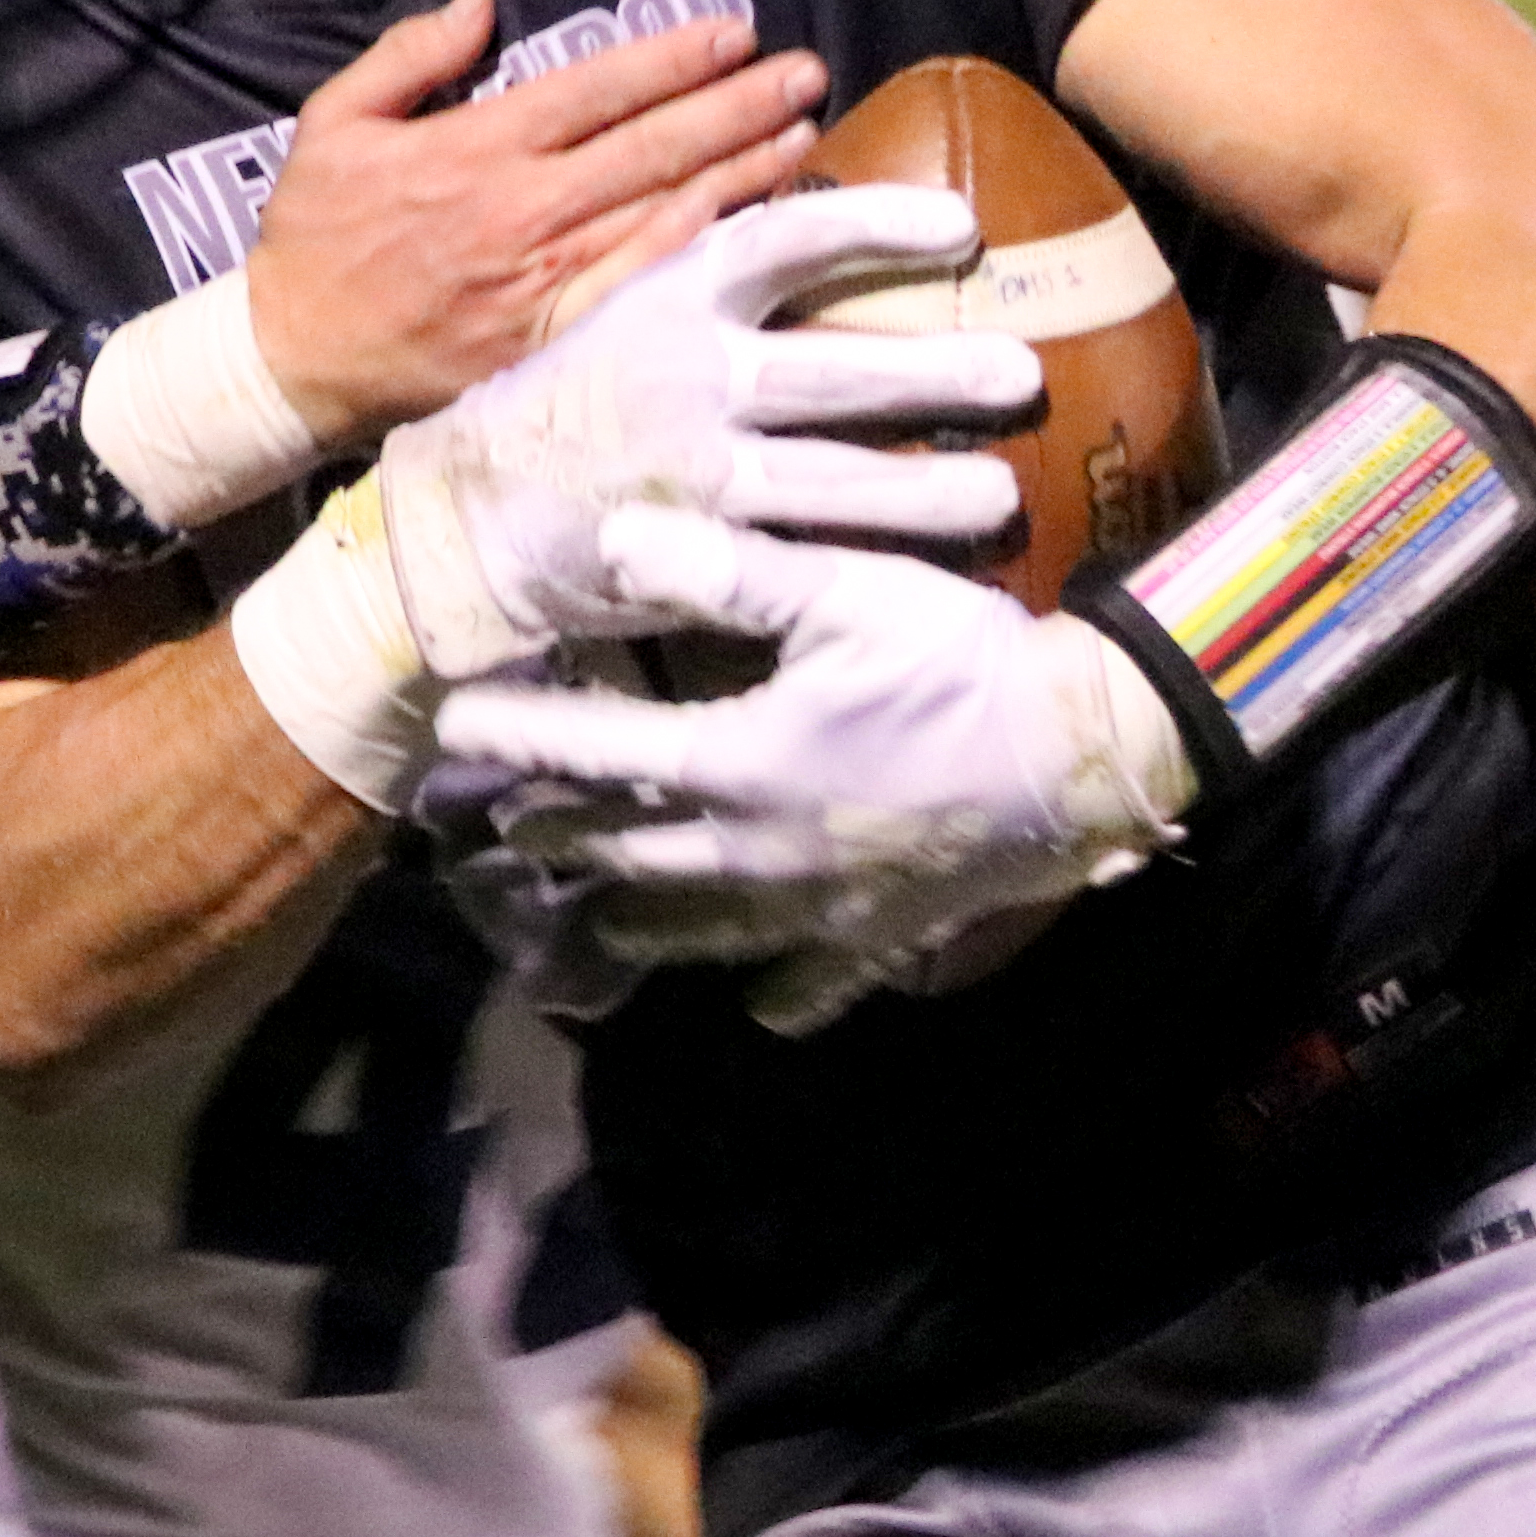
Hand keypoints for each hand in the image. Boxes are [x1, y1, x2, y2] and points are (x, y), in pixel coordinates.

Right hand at [229, 190, 1034, 812]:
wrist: (460, 514)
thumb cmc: (559, 405)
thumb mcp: (615, 311)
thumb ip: (703, 275)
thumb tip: (815, 228)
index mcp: (663, 299)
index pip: (783, 241)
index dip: (875, 225)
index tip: (964, 227)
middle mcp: (681, 379)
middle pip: (833, 370)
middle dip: (936, 373)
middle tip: (1022, 373)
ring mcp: (685, 476)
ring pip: (827, 482)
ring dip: (920, 491)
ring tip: (1003, 495)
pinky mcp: (686, 556)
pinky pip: (792, 563)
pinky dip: (862, 569)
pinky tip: (928, 581)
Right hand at [240, 0, 837, 446]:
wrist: (293, 357)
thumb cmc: (316, 236)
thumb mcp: (333, 121)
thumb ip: (410, 56)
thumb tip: (483, 3)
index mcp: (474, 149)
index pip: (594, 91)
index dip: (670, 60)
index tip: (734, 34)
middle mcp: (521, 211)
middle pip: (649, 147)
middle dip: (735, 106)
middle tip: (806, 71)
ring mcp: (542, 282)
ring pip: (659, 215)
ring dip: (738, 173)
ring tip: (802, 132)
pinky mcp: (551, 342)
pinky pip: (637, 291)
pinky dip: (693, 256)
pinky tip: (748, 228)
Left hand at [434, 507, 1196, 1026]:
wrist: (1081, 753)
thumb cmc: (961, 661)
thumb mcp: (847, 592)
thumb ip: (728, 570)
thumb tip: (612, 539)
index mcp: (737, 762)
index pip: (597, 753)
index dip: (520, 738)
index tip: (454, 731)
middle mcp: (753, 854)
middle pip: (627, 854)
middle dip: (557, 839)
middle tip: (500, 832)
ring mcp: (811, 911)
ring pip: (692, 931)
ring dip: (629, 922)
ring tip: (583, 920)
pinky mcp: (873, 941)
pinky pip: (802, 987)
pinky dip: (767, 993)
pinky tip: (752, 997)